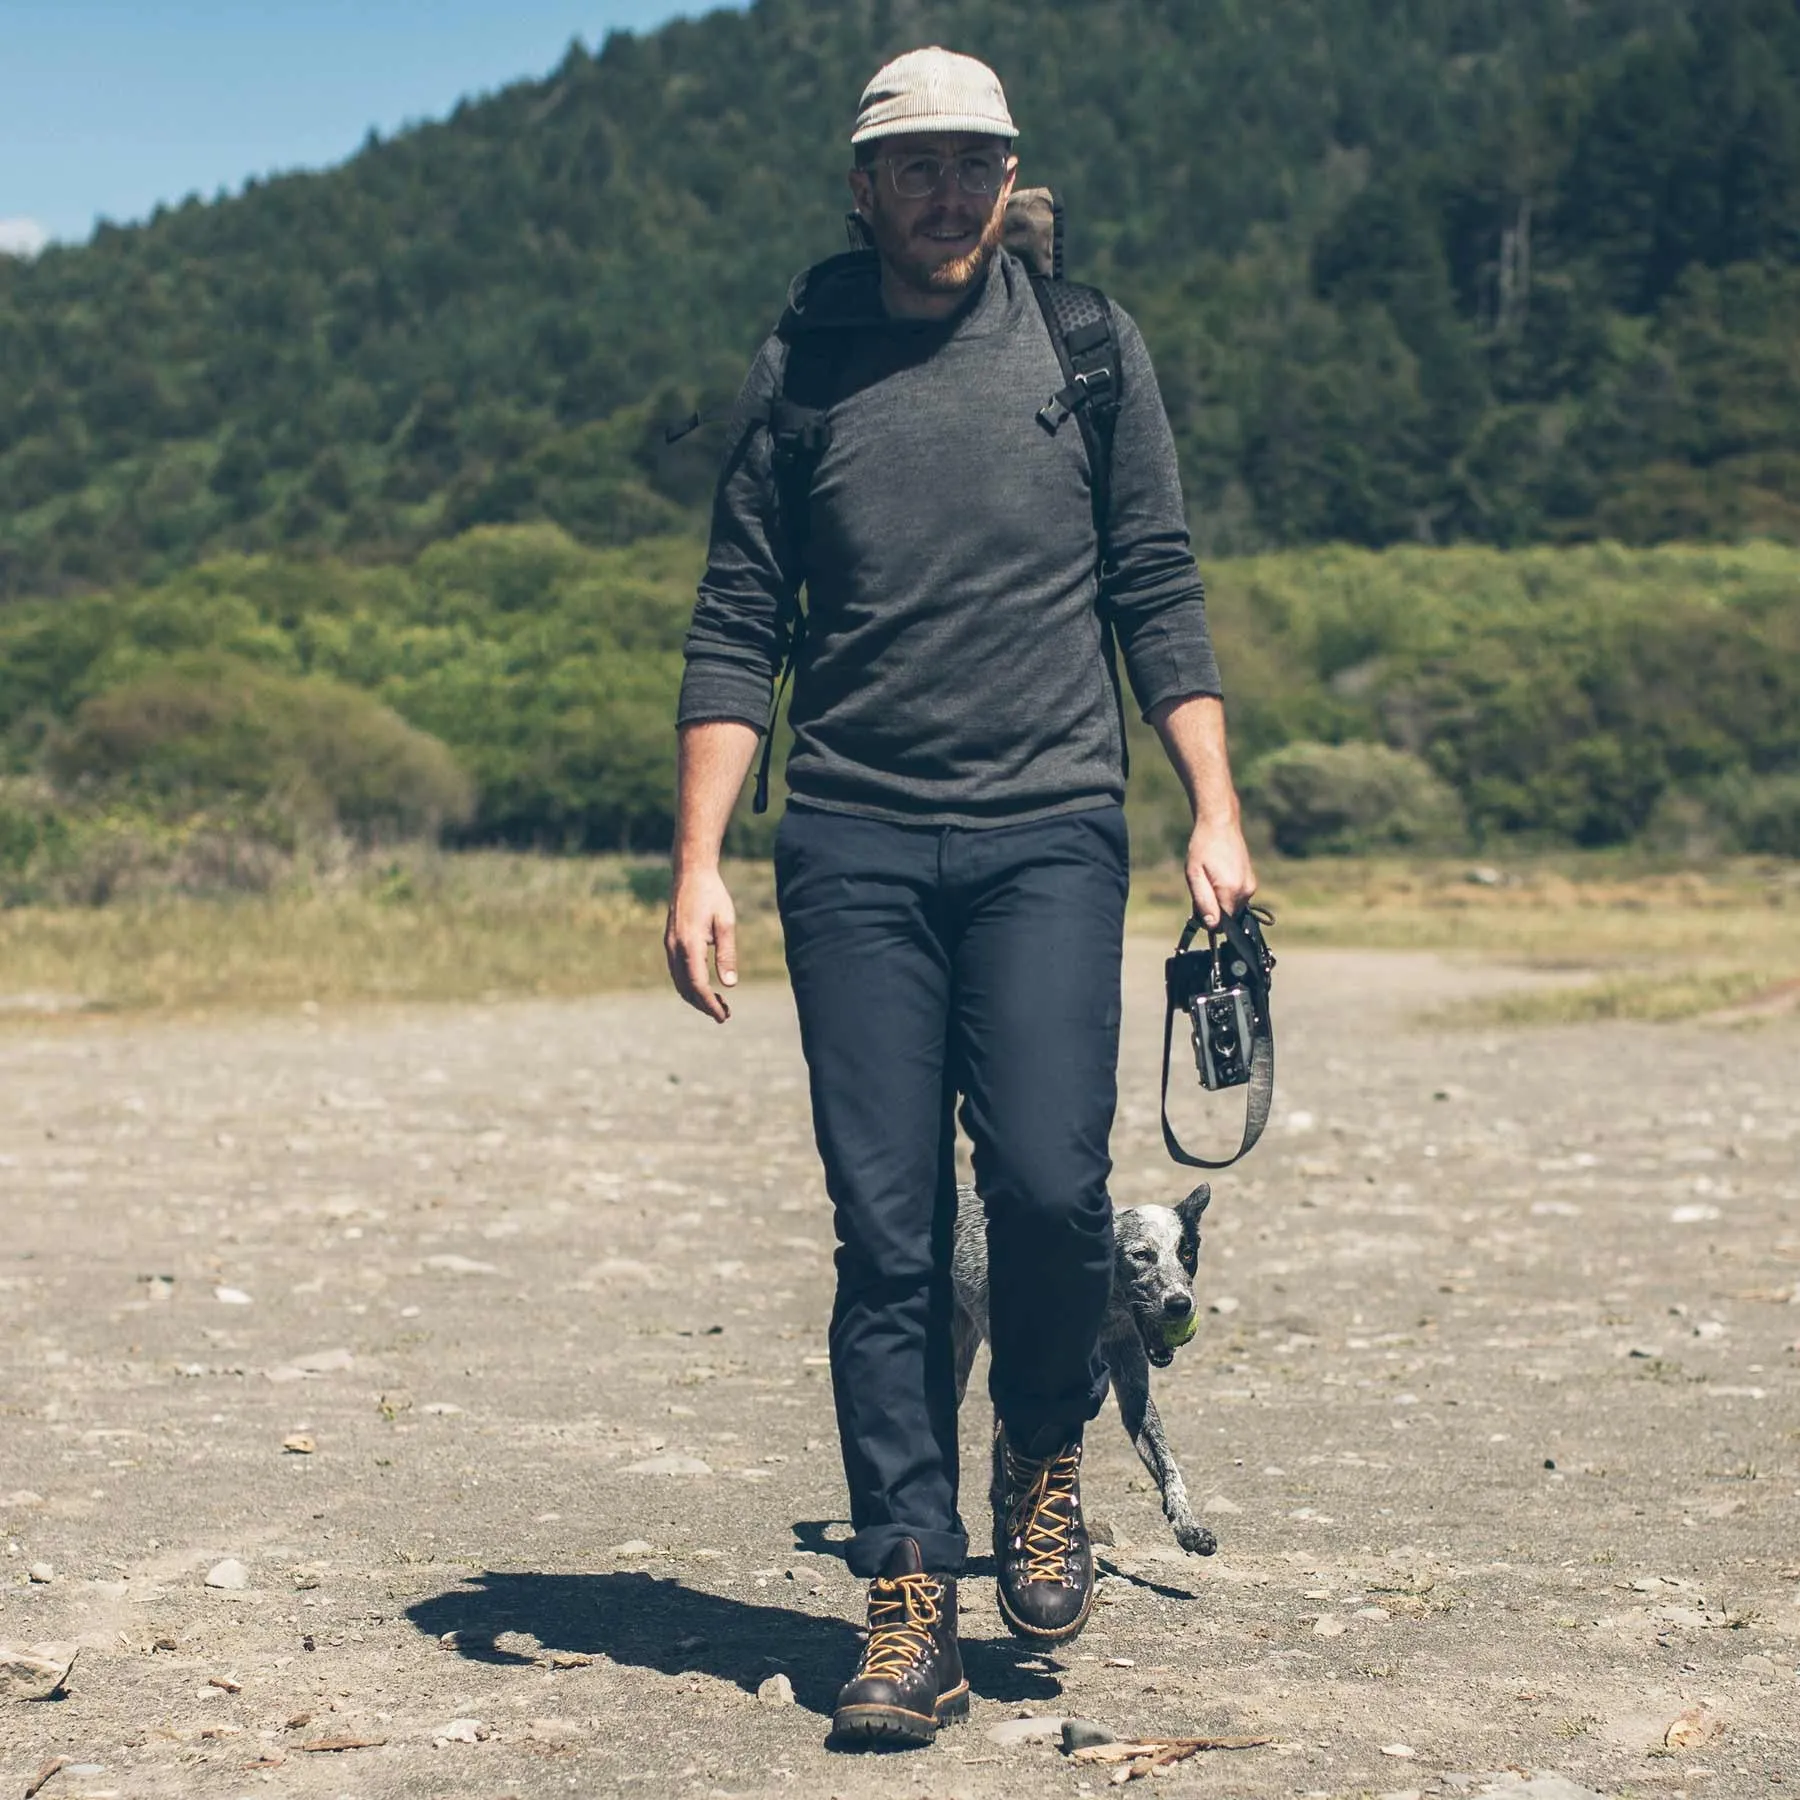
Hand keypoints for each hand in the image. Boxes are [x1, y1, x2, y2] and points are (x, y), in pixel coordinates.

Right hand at [665, 865, 738, 1022]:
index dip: (710, 1004)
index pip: (698, 985)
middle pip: (686, 989)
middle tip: (725, 1015)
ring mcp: (669, 945)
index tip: (723, 1016)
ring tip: (718, 1004)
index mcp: (689, 944)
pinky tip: (705, 987)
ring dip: (696, 997)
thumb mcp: (726, 922)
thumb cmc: (712, 895)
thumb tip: (730, 985)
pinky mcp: (670, 942)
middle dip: (704, 1005)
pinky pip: (676, 972)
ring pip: (679, 982)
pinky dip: (689, 985)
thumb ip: (727, 954)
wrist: (690, 874)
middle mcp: (675, 948)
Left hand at [1185, 818, 1256, 927]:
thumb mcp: (1194, 874)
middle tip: (1202, 888)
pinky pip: (1237, 899)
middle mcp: (1245, 891)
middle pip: (1228, 917)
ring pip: (1232, 909)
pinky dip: (1226, 895)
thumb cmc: (1203, 847)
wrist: (1220, 824)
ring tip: (1209, 880)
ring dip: (1219, 902)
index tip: (1198, 906)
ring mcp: (1250, 887)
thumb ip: (1203, 902)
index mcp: (1231, 891)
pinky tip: (1217, 878)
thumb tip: (1211, 925)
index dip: (1208, 919)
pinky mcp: (1251, 882)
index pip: (1222, 924)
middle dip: (1213, 911)